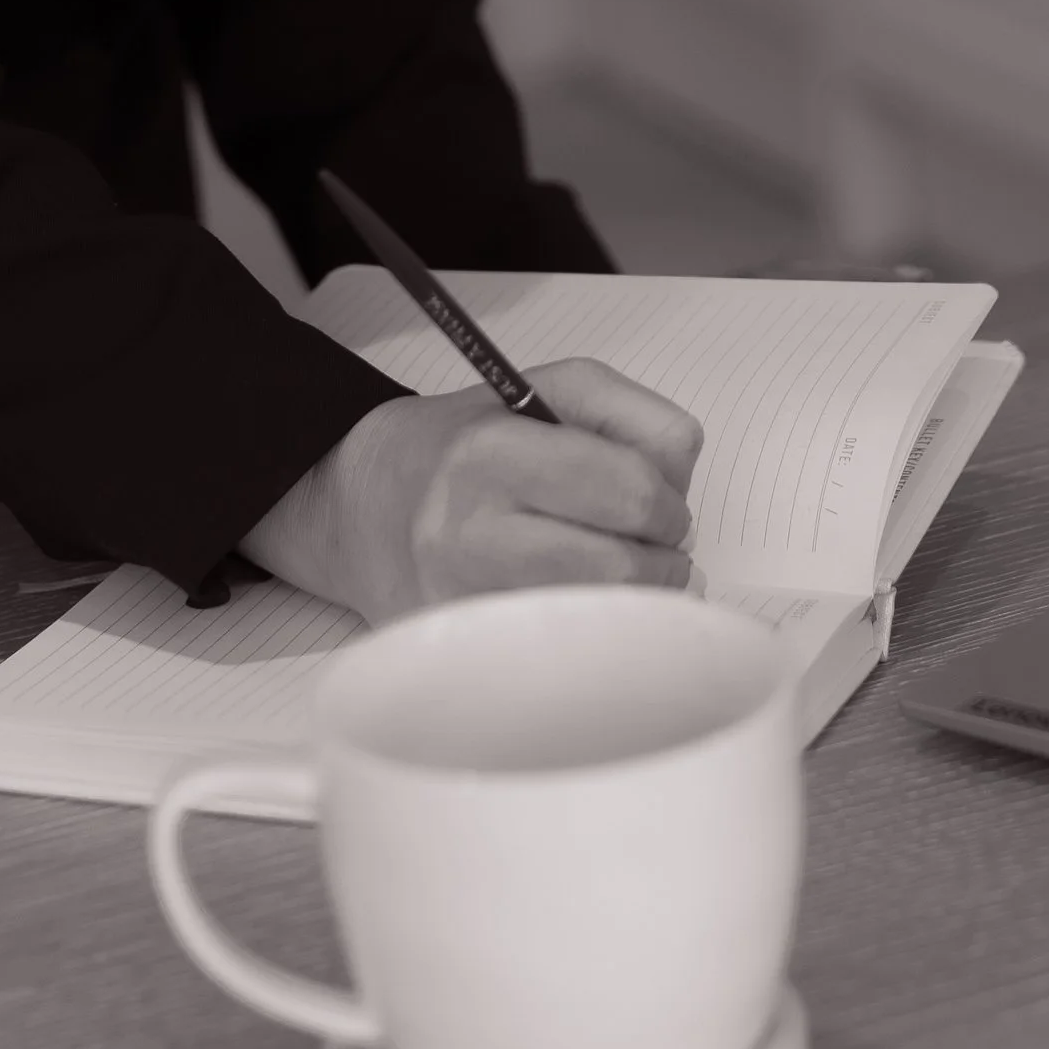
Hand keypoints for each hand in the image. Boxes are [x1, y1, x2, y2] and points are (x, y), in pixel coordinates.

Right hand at [240, 357, 703, 625]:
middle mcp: (468, 533)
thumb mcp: (553, 388)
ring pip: (599, 626)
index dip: (668, 501)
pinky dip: (596, 636)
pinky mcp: (463, 656)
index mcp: (491, 454)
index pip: (629, 491)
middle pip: (622, 571)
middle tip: (650, 545)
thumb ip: (638, 418)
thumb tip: (681, 490)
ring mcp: (461, 605)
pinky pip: (567, 660)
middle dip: (661, 559)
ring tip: (621, 574)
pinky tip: (584, 607)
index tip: (660, 504)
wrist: (367, 504)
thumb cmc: (472, 442)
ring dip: (636, 604)